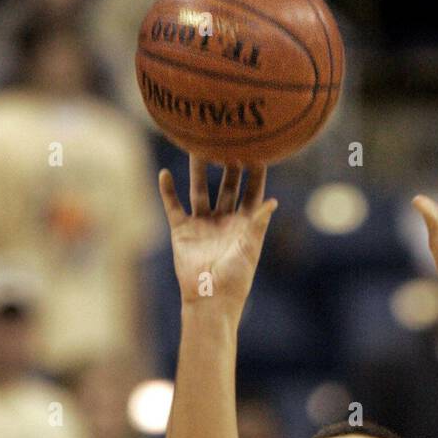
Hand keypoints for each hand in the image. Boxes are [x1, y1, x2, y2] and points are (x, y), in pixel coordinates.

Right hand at [159, 157, 276, 319]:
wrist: (208, 300)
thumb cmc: (234, 279)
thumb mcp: (249, 250)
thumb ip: (257, 224)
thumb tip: (273, 201)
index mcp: (244, 223)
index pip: (252, 190)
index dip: (256, 171)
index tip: (258, 148)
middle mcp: (224, 219)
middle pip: (226, 184)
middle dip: (227, 162)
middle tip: (226, 137)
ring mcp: (202, 223)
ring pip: (199, 189)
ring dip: (197, 169)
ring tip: (195, 145)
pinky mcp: (182, 231)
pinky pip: (173, 206)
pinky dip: (168, 190)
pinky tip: (164, 173)